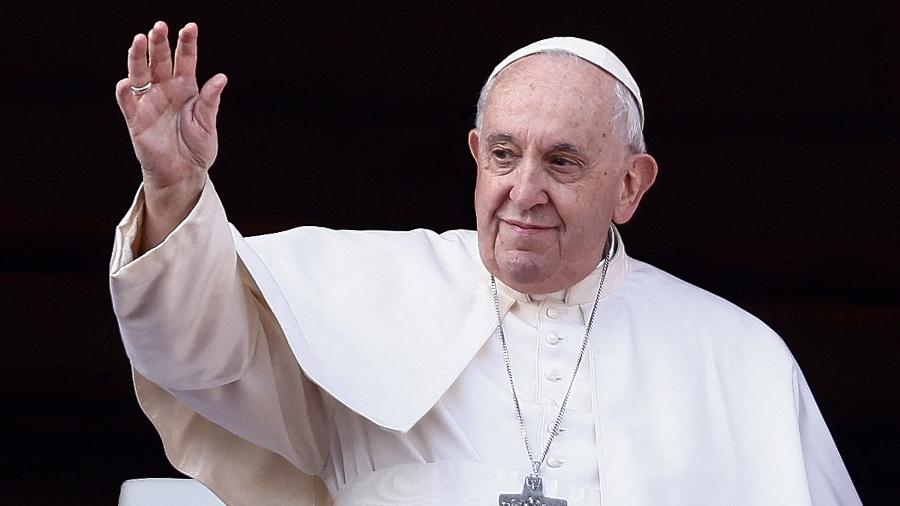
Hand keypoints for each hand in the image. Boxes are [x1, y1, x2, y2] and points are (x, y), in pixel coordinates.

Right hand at [115, 21, 226, 251]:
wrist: (184, 174)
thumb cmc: (197, 149)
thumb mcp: (208, 124)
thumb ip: (211, 101)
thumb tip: (221, 78)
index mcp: (186, 89)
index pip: (186, 60)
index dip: (187, 44)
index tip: (190, 27)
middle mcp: (166, 91)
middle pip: (160, 61)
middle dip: (159, 43)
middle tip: (159, 27)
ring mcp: (149, 103)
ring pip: (140, 74)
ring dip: (138, 58)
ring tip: (139, 40)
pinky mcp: (136, 120)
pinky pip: (128, 103)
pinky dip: (126, 93)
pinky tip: (128, 83)